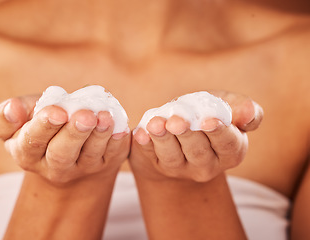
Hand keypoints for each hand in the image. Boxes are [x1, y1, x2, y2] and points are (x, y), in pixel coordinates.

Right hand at [0, 96, 129, 185]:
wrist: (68, 145)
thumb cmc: (43, 125)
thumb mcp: (21, 118)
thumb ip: (7, 114)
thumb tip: (13, 108)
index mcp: (26, 153)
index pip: (32, 142)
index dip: (44, 127)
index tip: (57, 111)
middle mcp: (53, 166)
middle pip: (62, 154)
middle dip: (74, 134)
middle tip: (85, 116)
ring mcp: (81, 167)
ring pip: (89, 155)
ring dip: (99, 136)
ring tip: (104, 117)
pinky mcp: (104, 164)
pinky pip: (112, 154)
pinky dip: (117, 142)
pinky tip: (121, 128)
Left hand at [130, 91, 262, 181]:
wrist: (182, 130)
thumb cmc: (208, 115)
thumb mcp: (227, 108)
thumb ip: (241, 108)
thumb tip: (249, 112)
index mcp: (231, 152)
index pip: (228, 143)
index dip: (218, 131)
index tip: (208, 120)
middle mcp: (207, 166)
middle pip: (198, 151)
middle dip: (187, 134)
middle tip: (177, 120)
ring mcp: (180, 168)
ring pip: (172, 156)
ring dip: (163, 139)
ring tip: (156, 124)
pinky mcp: (157, 164)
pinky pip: (150, 155)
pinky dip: (144, 144)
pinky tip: (139, 133)